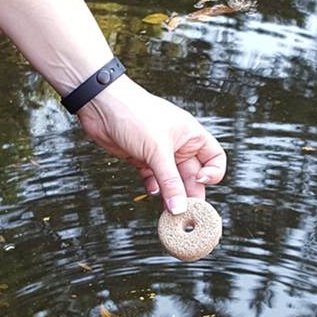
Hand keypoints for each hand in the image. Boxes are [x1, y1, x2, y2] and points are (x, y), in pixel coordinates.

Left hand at [77, 75, 225, 213]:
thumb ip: (170, 182)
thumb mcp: (157, 151)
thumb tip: (180, 208)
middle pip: (193, 175)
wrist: (101, 106)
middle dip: (190, 193)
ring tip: (169, 211)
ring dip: (172, 195)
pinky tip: (151, 191)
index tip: (200, 181)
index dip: (213, 173)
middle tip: (186, 211)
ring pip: (173, 181)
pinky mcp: (143, 159)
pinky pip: (154, 180)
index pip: (215, 159)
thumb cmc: (135, 115)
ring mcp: (161, 153)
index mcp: (192, 136)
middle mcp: (179, 145)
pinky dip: (154, 188)